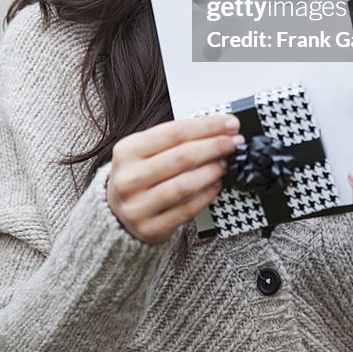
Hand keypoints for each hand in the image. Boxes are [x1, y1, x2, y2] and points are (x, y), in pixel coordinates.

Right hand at [107, 114, 243, 243]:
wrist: (117, 213)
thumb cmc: (140, 174)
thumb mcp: (145, 150)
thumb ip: (175, 139)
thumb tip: (218, 128)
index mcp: (127, 150)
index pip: (174, 132)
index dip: (206, 126)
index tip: (229, 123)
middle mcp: (129, 178)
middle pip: (182, 157)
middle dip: (215, 146)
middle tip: (234, 142)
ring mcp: (137, 206)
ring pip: (185, 184)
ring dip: (212, 171)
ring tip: (225, 163)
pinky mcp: (150, 228)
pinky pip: (186, 210)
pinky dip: (206, 195)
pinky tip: (216, 184)